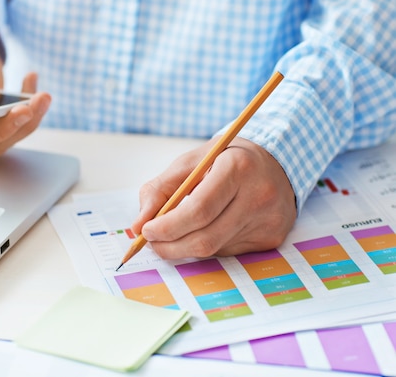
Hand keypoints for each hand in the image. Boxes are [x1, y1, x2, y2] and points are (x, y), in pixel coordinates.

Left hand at [131, 137, 296, 258]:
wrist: (274, 162)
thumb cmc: (223, 161)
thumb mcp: (189, 162)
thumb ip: (159, 190)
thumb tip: (137, 225)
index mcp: (237, 167)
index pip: (198, 210)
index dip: (168, 226)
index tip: (146, 231)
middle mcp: (258, 195)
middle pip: (206, 237)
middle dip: (170, 245)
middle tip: (151, 242)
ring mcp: (268, 220)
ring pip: (214, 249)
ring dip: (184, 247)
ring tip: (173, 235)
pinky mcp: (271, 238)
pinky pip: (228, 252)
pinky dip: (207, 246)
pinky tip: (206, 229)